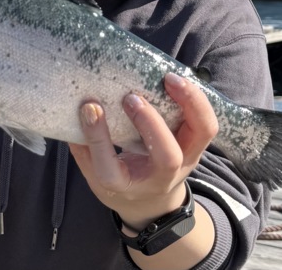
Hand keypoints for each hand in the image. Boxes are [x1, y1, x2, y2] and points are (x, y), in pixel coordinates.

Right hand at [68, 74, 218, 229]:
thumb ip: (83, 144)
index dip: (99, 136)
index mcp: (125, 185)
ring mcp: (185, 161)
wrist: (152, 202)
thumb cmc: (119, 180)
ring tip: (170, 78)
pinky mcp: (196, 145)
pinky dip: (197, 99)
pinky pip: (206, 122)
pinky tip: (179, 80)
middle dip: (150, 123)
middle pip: (167, 158)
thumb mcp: (94, 172)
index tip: (90, 107)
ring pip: (202, 133)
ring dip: (190, 103)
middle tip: (130, 97)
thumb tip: (75, 104)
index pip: (110, 168)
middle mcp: (160, 177)